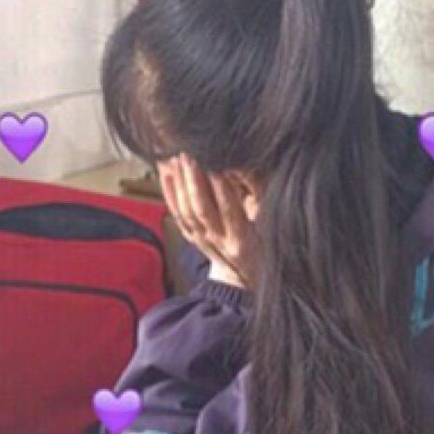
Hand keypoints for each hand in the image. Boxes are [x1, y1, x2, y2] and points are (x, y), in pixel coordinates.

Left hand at [157, 153, 256, 288]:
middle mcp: (219, 242)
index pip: (230, 210)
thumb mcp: (268, 222)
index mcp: (242, 240)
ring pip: (186, 212)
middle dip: (194, 181)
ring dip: (179, 184)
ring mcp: (202, 241)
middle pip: (202, 210)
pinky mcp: (191, 238)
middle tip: (189, 155)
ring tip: (176, 159)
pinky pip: (176, 215)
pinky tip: (166, 173)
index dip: (222, 187)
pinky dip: (169, 193)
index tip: (215, 164)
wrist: (243, 278)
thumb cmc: (263, 245)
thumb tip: (241, 168)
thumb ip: (257, 195)